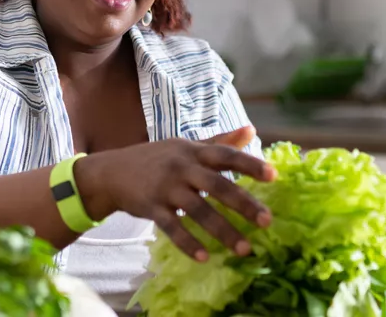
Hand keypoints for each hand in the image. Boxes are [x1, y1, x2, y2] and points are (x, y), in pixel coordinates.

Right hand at [74, 126, 275, 261]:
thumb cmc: (156, 158)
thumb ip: (219, 141)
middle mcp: (181, 167)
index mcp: (192, 151)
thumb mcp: (186, 146)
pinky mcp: (151, 207)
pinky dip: (188, 242)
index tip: (273, 176)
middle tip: (267, 221)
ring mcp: (165, 188)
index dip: (249, 164)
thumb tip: (251, 129)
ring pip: (198, 210)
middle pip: (216, 185)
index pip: (225, 154)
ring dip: (222, 230)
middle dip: (243, 203)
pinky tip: (205, 257)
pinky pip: (172, 227)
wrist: (112, 171)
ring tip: (244, 248)